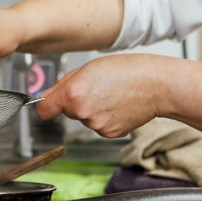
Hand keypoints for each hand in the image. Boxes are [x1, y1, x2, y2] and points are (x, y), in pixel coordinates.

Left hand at [37, 54, 168, 137]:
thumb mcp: (89, 67)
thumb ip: (64, 84)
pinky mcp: (109, 133)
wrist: (157, 86)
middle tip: (96, 88)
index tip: (50, 103)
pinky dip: (106, 117)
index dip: (47, 104)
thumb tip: (47, 96)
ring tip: (111, 94)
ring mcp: (95, 125)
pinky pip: (99, 126)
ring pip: (84, 118)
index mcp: (73, 93)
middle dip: (76, 101)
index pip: (44, 109)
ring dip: (93, 109)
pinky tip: (118, 106)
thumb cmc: (128, 71)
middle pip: (67, 111)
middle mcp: (81, 112)